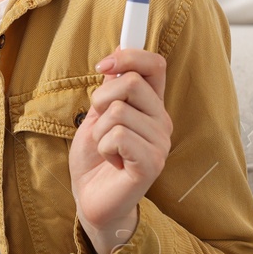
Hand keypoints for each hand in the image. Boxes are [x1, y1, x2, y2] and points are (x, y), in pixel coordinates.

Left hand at [69, 46, 171, 253]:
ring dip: (100, 131)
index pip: (155, 65)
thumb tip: (116, 60)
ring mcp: (160, 143)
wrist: (91, 198)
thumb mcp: (98, 116)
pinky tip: (113, 162)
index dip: (129, 55)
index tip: (103, 65)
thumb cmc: (95, 159)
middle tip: (99, 123)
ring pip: (119, 111)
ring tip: (107, 149)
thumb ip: (110, 89)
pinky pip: (118, 136)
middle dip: (101, 99)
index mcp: (152, 106)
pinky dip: (104, 148)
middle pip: (131, 83)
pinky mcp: (152, 163)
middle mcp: (161, 122)